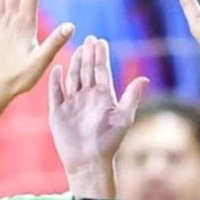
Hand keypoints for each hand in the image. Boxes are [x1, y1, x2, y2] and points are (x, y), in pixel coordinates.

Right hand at [48, 36, 147, 172]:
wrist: (89, 162)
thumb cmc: (108, 142)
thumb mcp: (123, 118)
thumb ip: (131, 97)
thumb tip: (145, 78)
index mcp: (103, 97)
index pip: (102, 71)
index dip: (101, 56)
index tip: (100, 40)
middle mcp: (87, 98)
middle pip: (87, 71)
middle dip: (88, 55)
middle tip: (89, 38)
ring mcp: (72, 103)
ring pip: (72, 78)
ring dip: (75, 63)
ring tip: (78, 49)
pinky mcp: (58, 112)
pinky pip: (55, 92)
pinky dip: (55, 81)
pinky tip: (57, 69)